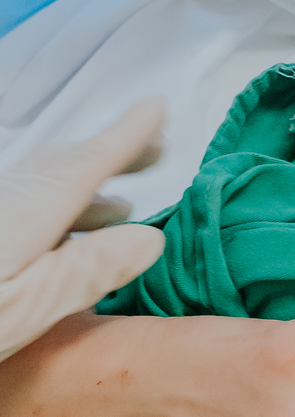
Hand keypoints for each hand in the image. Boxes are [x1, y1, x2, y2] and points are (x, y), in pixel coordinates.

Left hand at [0, 97, 167, 363]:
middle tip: (150, 149)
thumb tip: (148, 237)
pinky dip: (47, 206)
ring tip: (116, 203)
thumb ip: (86, 271)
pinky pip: (16, 204)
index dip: (126, 137)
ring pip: (35, 185)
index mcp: (28, 214)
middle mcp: (5, 203)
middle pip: (61, 165)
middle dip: (108, 153)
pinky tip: (50, 232)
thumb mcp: (23, 307)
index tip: (158, 109)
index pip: (87, 163)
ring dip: (79, 185)